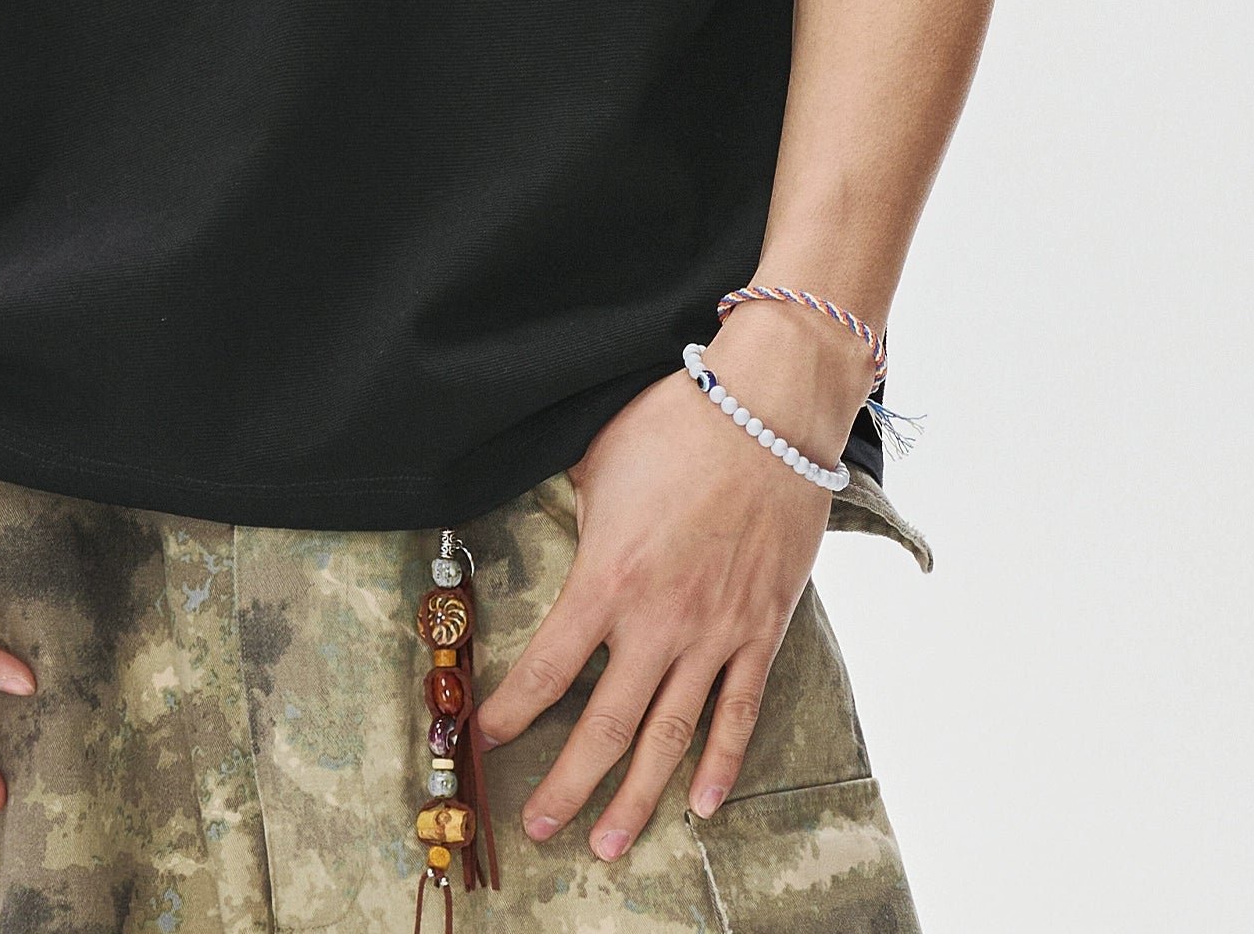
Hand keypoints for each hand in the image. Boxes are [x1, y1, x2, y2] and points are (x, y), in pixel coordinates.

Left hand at [471, 311, 873, 849]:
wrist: (769, 412)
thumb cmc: (679, 422)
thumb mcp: (598, 457)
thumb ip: (574, 507)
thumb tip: (549, 513)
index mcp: (607, 577)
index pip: (545, 667)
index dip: (509, 713)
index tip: (484, 740)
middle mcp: (658, 620)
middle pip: (605, 726)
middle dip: (567, 785)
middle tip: (540, 829)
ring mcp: (715, 632)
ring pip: (669, 736)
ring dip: (636, 798)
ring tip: (608, 842)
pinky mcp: (761, 629)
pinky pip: (739, 711)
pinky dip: (721, 763)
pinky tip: (701, 803)